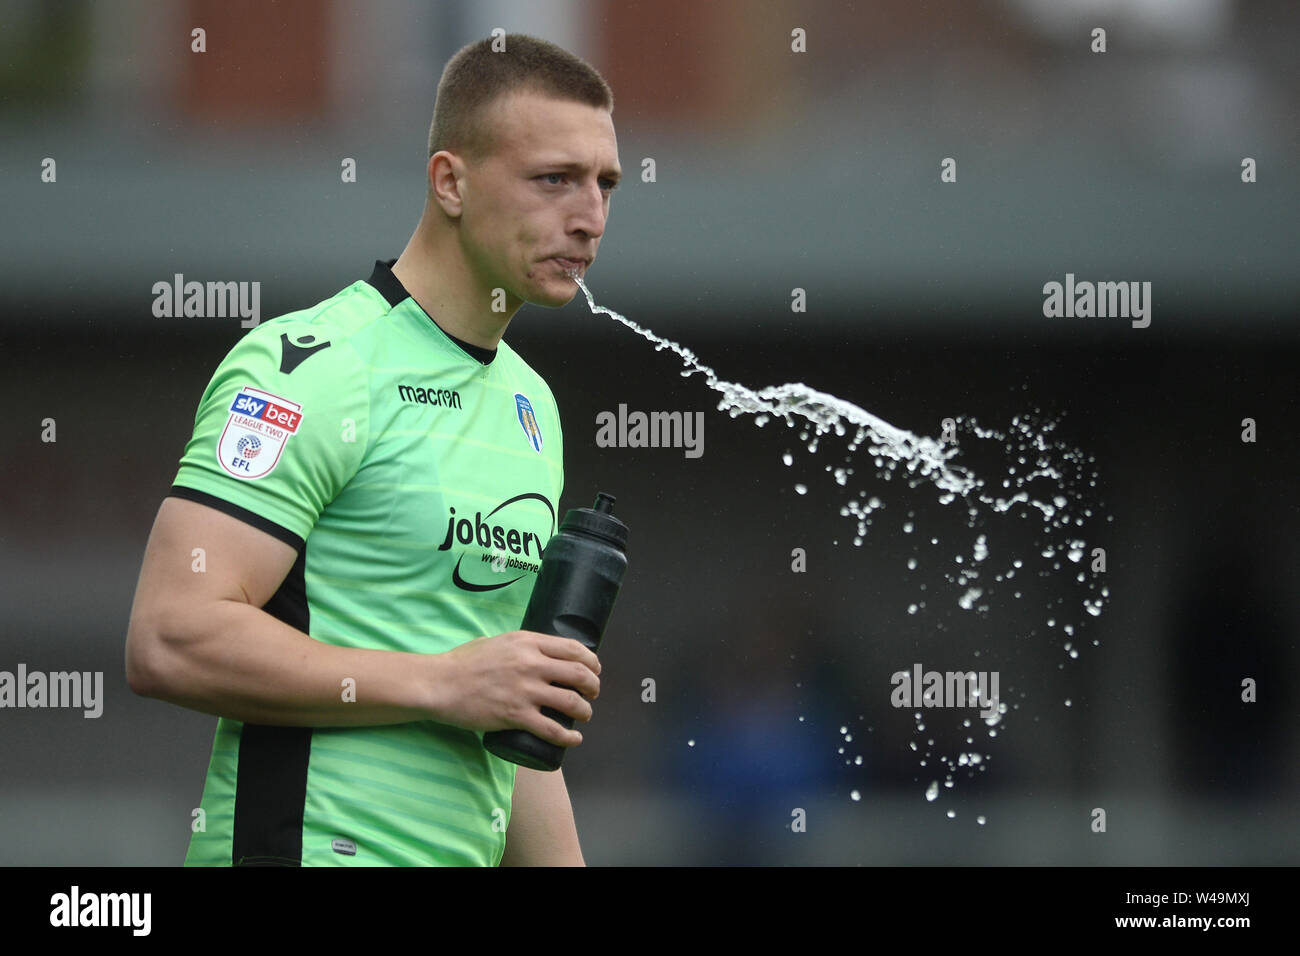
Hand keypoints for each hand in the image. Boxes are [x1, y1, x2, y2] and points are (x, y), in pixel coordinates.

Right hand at [433, 630, 600, 747]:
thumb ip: (519, 646)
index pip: (574, 649)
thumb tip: (535, 652)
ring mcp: (525, 691)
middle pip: (579, 674)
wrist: (441, 684)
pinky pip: (552, 730)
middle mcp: (531, 664)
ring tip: (584, 716)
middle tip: (592, 694)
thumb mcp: (497, 642)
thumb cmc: (464, 663)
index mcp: (528, 642)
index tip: (594, 670)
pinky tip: (573, 739)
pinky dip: (568, 737)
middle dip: (593, 686)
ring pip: (572, 703)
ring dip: (585, 711)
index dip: (592, 661)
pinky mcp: (516, 716)